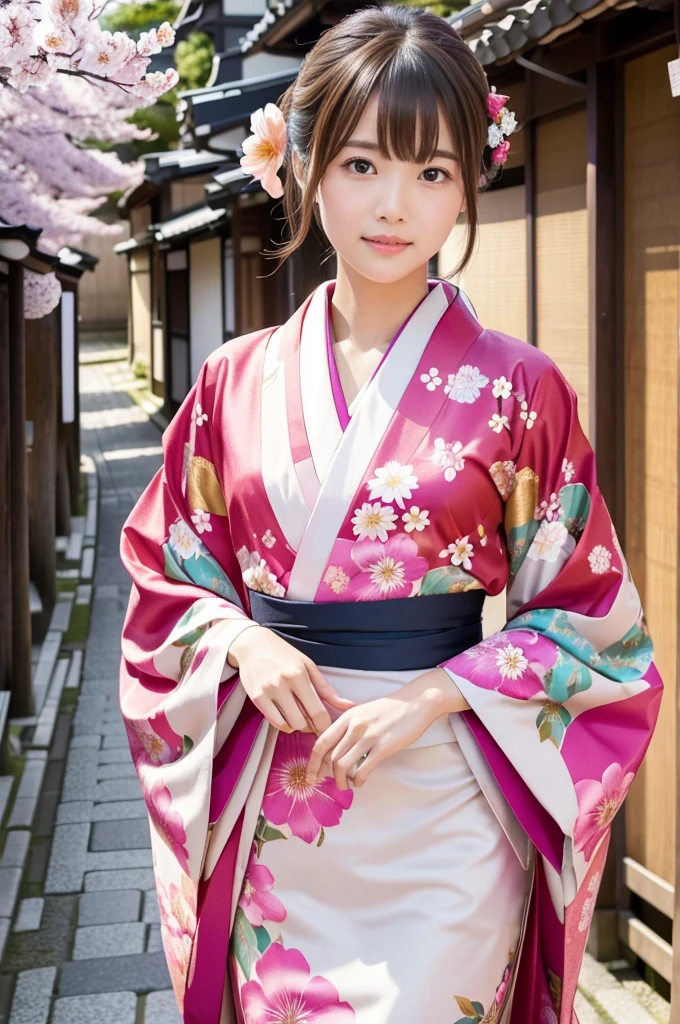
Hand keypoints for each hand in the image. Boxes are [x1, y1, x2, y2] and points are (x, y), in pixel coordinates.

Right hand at [227, 625, 354, 734]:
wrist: (253, 644)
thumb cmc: (284, 654)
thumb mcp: (309, 666)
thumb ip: (327, 690)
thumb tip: (348, 706)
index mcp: (299, 675)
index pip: (317, 711)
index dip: (325, 726)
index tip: (328, 728)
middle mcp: (282, 684)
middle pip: (303, 722)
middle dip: (311, 727)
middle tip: (314, 722)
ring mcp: (267, 692)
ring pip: (288, 725)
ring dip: (298, 726)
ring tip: (300, 717)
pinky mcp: (256, 698)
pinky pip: (274, 722)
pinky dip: (284, 724)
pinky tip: (288, 716)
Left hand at [306, 668, 469, 789]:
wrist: (416, 702)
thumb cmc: (389, 709)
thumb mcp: (362, 712)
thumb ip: (347, 728)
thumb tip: (335, 751)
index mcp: (347, 717)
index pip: (321, 742)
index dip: (312, 762)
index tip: (311, 775)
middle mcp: (354, 726)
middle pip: (330, 757)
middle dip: (325, 775)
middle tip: (328, 783)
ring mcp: (369, 736)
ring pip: (343, 765)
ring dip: (341, 781)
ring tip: (346, 785)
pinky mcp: (384, 746)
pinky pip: (363, 769)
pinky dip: (358, 780)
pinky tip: (360, 782)